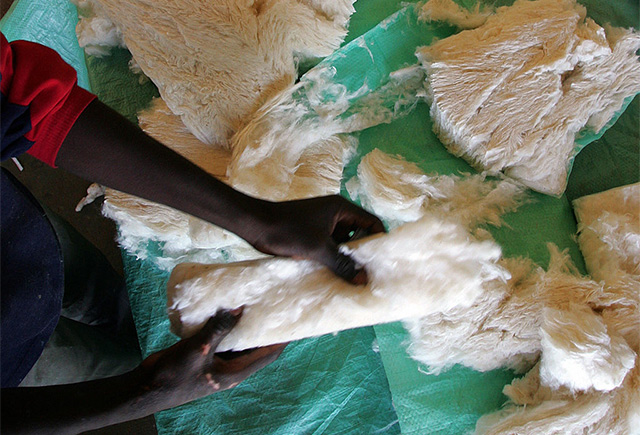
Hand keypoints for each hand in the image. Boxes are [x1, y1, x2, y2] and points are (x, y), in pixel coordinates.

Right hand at [139, 309, 285, 408]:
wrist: (146, 387)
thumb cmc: (174, 376)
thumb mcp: (198, 350)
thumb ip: (218, 329)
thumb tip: (239, 307)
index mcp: (236, 372)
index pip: (268, 354)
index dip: (282, 338)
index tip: (293, 319)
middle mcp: (231, 365)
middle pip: (257, 345)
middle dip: (266, 326)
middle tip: (275, 303)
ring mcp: (218, 359)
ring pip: (239, 339)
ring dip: (245, 322)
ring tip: (256, 299)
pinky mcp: (205, 352)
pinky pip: (222, 336)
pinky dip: (227, 323)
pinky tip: (228, 305)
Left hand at [250, 195, 384, 284]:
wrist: (256, 224)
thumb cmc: (288, 230)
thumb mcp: (318, 248)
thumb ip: (342, 263)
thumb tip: (363, 280)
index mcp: (341, 208)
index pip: (371, 222)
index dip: (379, 240)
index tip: (382, 261)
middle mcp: (336, 214)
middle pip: (359, 233)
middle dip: (363, 252)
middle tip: (369, 274)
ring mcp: (323, 224)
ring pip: (344, 242)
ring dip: (347, 258)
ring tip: (354, 278)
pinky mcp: (312, 234)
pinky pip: (330, 247)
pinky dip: (333, 258)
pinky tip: (336, 275)